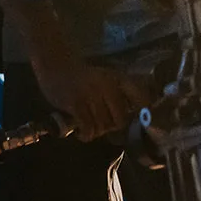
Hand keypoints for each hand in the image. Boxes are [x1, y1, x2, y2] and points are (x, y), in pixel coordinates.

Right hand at [29, 51, 147, 140]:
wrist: (55, 65)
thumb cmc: (83, 76)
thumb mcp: (106, 78)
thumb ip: (122, 93)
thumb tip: (140, 112)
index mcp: (118, 79)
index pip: (140, 97)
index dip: (144, 112)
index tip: (141, 122)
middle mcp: (108, 86)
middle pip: (120, 120)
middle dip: (112, 127)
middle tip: (103, 124)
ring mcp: (92, 95)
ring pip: (103, 127)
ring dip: (96, 131)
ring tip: (90, 126)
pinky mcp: (76, 104)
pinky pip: (88, 128)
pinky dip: (86, 135)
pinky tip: (82, 132)